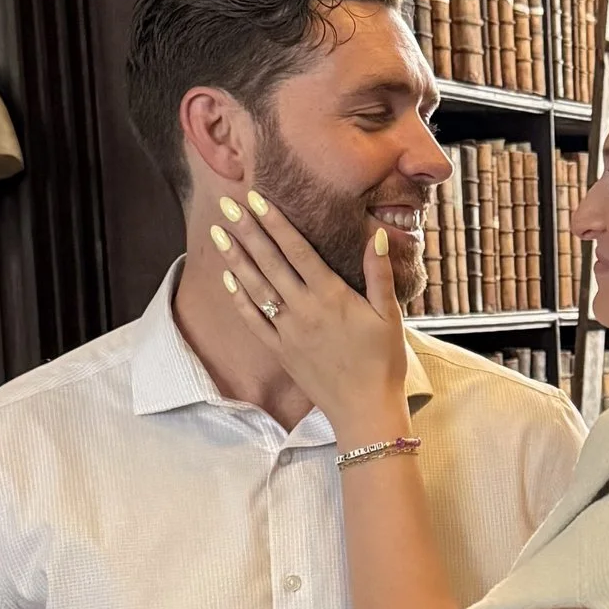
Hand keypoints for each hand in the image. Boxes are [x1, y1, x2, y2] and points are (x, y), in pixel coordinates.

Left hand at [213, 190, 411, 445]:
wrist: (365, 409)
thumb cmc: (383, 362)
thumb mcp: (390, 315)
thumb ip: (379, 274)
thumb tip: (375, 236)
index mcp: (332, 296)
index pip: (297, 250)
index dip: (275, 223)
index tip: (256, 199)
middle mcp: (304, 310)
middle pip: (270, 262)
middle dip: (248, 231)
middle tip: (227, 205)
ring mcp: (288, 331)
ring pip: (256, 288)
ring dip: (236, 259)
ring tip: (218, 234)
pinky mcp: (280, 351)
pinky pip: (253, 321)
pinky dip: (239, 298)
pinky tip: (227, 278)